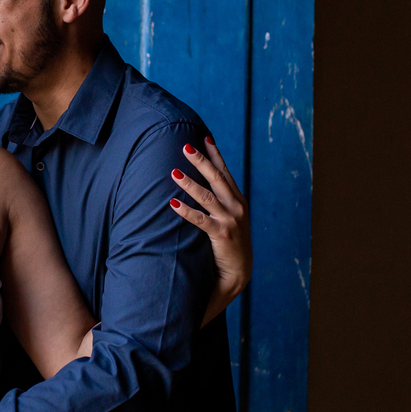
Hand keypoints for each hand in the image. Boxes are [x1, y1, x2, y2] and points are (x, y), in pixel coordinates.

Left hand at [169, 137, 251, 321]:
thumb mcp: (229, 219)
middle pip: (217, 178)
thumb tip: (202, 184)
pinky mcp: (222, 234)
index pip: (225, 173)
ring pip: (207, 196)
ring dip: (189, 183)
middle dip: (201, 161)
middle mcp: (237, 207)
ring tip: (174, 172)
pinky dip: (186, 211)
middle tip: (185, 147)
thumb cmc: (228, 245)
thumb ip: (220, 202)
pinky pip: (200, 220)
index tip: (204, 138)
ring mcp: (231, 220)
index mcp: (238, 200)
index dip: (215, 155)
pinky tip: (172, 203)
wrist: (238, 273)